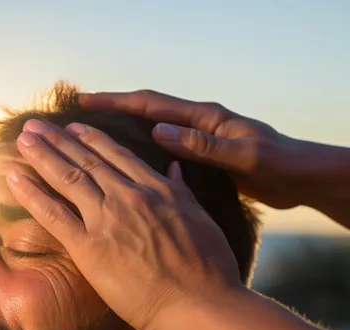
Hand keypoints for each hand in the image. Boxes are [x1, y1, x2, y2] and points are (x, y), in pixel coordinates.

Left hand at [6, 119, 242, 329]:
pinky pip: (53, 214)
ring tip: (23, 138)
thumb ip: (182, 190)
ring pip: (67, 177)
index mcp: (157, 189)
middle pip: (86, 160)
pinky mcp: (90, 247)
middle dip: (58, 140)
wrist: (201, 304)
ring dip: (41, 154)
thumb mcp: (201, 220)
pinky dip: (31, 193)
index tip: (74, 128)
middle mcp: (128, 197)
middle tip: (35, 126)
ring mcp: (107, 219)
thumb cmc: (209, 271)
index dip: (91, 139)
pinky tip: (13, 176)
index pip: (117, 156)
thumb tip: (173, 166)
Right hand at [80, 90, 305, 209]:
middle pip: (145, 113)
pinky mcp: (201, 158)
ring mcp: (198, 140)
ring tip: (92, 140)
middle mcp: (197, 125)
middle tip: (77, 117)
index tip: (85, 102)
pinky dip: (142, 154)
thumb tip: (158, 132)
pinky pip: (163, 152)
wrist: (302, 178)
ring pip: (151, 131)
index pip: (152, 105)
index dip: (116, 102)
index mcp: (204, 118)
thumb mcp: (244, 156)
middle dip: (111, 113)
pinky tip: (128, 167)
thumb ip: (203, 145)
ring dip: (123, 133)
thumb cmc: (279, 164)